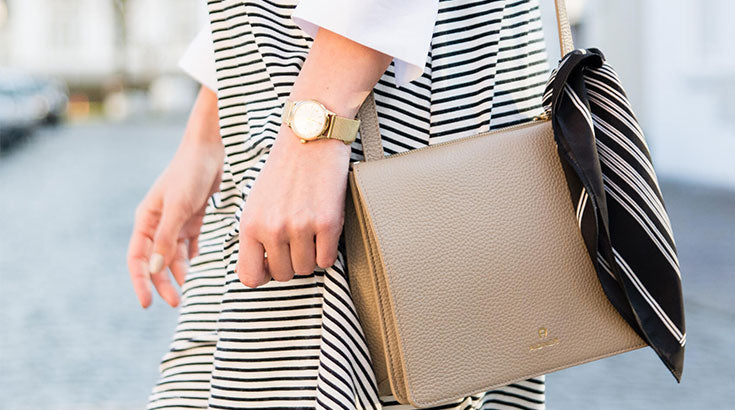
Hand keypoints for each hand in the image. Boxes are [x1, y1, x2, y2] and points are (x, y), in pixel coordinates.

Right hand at [127, 86, 222, 307]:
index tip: (148, 304)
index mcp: (146, 221)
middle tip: (178, 303)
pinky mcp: (194, 219)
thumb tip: (154, 269)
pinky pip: (190, 247)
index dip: (140, 282)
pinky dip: (194, 259)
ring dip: (181, 273)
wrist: (212, 149)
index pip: (136, 259)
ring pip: (174, 257)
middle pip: (156, 262)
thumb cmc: (190, 174)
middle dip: (164, 283)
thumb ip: (167, 239)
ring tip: (192, 290)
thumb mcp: (178, 207)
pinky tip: (201, 269)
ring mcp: (176, 222)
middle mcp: (158, 224)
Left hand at [235, 124, 350, 286]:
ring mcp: (300, 227)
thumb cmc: (283, 169)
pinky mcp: (327, 222)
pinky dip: (328, 249)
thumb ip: (255, 234)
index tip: (272, 262)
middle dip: (291, 263)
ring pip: (307, 269)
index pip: (249, 276)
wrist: (310, 136)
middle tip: (297, 241)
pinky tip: (325, 229)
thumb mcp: (256, 201)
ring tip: (311, 232)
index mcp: (249, 224)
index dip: (263, 274)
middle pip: (283, 275)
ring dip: (311, 256)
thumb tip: (261, 269)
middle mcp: (272, 229)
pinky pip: (327, 259)